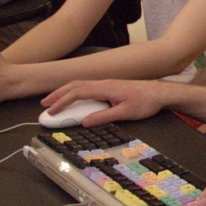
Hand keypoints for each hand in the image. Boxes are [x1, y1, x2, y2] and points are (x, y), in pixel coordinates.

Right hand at [41, 78, 175, 125]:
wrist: (160, 92)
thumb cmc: (146, 102)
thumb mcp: (125, 112)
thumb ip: (104, 117)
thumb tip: (85, 122)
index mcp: (105, 88)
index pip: (77, 93)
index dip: (62, 101)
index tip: (51, 111)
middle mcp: (104, 83)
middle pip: (75, 85)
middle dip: (58, 94)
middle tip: (44, 104)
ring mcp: (106, 83)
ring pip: (80, 85)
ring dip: (65, 92)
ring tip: (54, 101)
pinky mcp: (110, 86)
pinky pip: (87, 87)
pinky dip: (75, 91)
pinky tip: (73, 98)